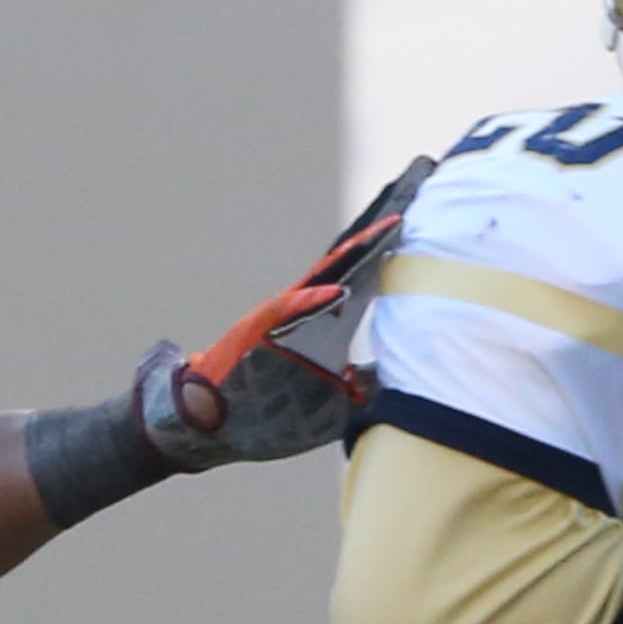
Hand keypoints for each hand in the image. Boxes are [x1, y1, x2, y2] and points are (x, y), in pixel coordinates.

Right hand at [131, 157, 430, 470]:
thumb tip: (399, 376)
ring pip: (322, 277)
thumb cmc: (267, 412)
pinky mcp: (255, 333)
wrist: (206, 422)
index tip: (416, 222)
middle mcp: (299, 310)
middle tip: (410, 201)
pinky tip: (341, 290)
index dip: (385, 250)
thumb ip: (360, 382)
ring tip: (389, 229)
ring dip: (355, 254)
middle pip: (345, 264)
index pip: (358, 276)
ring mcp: (277, 318)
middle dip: (376, 236)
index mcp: (317, 321)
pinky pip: (288, 314)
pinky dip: (314, 302)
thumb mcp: (331, 400)